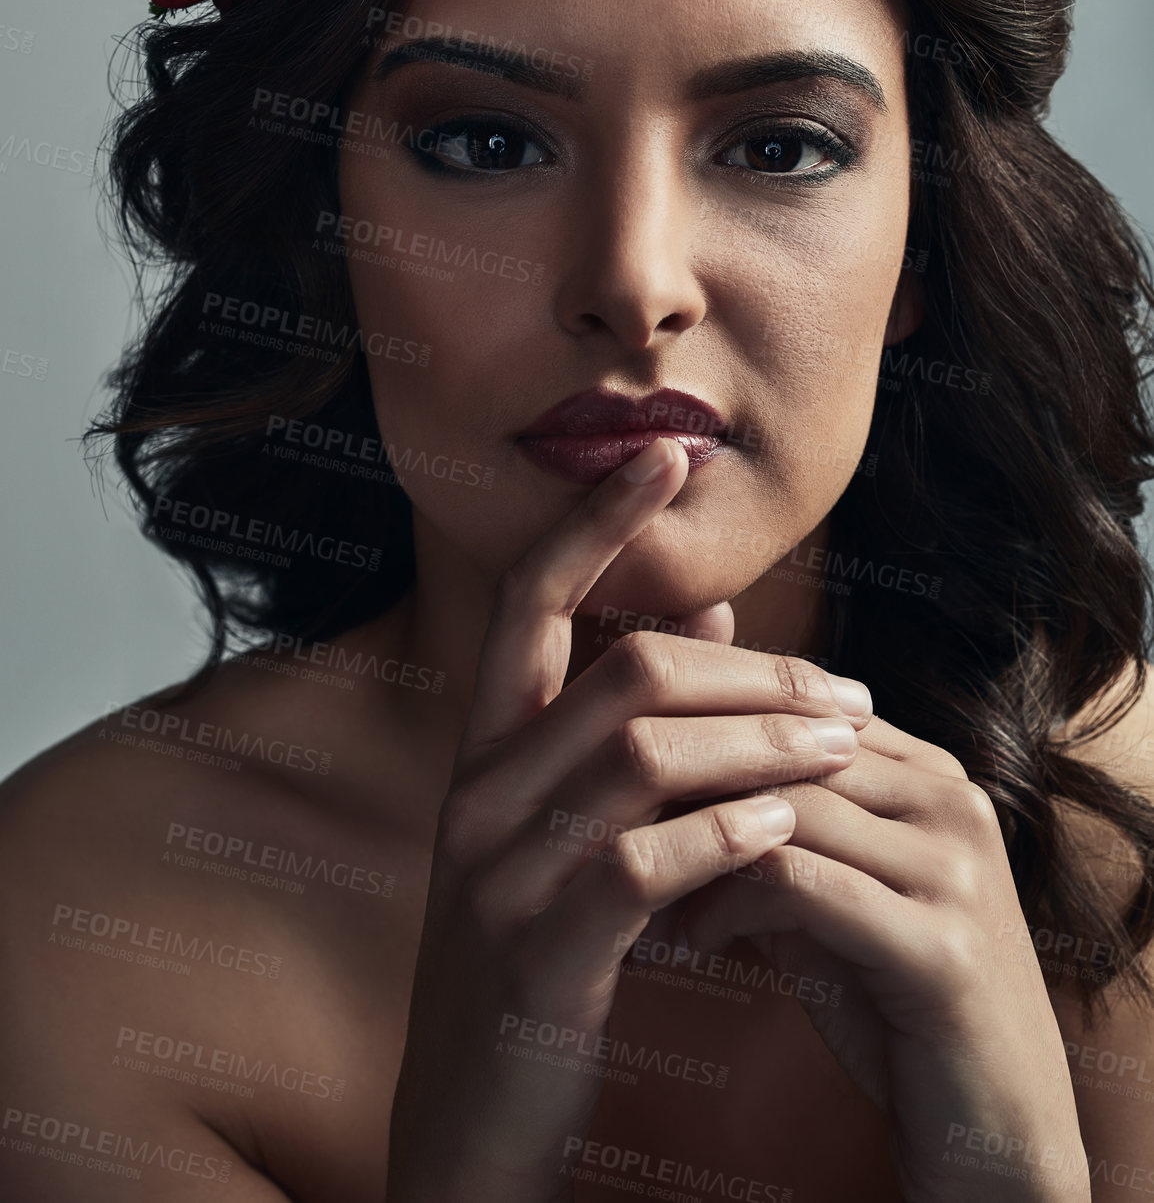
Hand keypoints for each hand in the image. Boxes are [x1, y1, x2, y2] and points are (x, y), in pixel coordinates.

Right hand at [384, 437, 875, 1201]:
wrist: (468, 1123)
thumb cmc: (541, 954)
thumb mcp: (573, 828)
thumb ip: (628, 719)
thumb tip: (709, 609)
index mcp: (485, 751)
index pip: (527, 602)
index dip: (593, 521)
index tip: (662, 453)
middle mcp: (479, 794)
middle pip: (621, 675)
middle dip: (753, 671)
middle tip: (849, 693)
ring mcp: (499, 875)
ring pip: (643, 758)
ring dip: (763, 743)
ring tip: (847, 747)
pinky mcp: (538, 956)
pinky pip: (642, 866)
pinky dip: (726, 834)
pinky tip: (787, 825)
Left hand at [674, 716, 1092, 1202]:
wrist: (994, 1128)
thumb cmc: (894, 1004)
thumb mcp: (831, 894)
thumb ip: (774, 826)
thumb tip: (666, 771)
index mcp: (935, 775)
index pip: (798, 711)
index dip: (707, 737)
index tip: (628, 774)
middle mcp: (955, 804)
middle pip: (790, 749)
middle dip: (695, 785)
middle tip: (615, 823)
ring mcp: (957, 871)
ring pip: (789, 810)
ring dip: (700, 848)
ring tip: (643, 891)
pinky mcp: (942, 947)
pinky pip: (802, 887)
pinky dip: (727, 906)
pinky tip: (689, 939)